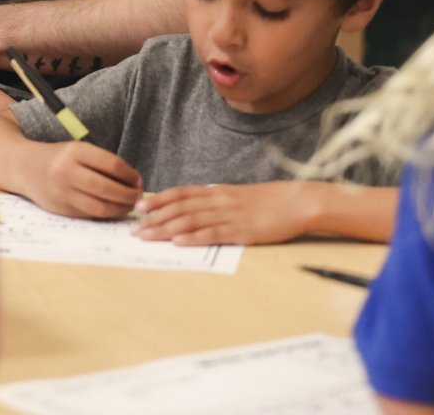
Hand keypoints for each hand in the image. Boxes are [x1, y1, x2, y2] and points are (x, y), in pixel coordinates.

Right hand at [23, 141, 142, 219]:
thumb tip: (133, 181)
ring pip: (99, 206)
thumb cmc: (59, 158)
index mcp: (75, 151)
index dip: (130, 175)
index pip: (112, 164)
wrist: (24, 167)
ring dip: (120, 208)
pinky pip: (89, 214)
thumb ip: (101, 163)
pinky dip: (105, 214)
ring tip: (129, 205)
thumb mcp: (77, 150)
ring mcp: (62, 192)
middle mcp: (67, 171)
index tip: (139, 181)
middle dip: (128, 195)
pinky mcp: (61, 209)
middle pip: (107, 188)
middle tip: (139, 197)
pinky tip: (114, 210)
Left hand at [132, 182, 314, 245]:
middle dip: (155, 218)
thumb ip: (218, 202)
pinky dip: (194, 238)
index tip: (140, 206)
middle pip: (181, 208)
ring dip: (166, 229)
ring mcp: (230, 215)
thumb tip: (197, 209)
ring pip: (191, 220)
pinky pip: (214, 234)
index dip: (159, 199)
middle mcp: (219, 200)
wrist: (299, 200)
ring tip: (147, 236)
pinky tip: (179, 242)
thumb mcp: (239, 197)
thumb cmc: (270, 201)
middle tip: (134, 228)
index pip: (182, 193)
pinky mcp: (243, 230)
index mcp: (218, 191)